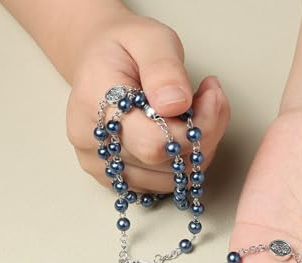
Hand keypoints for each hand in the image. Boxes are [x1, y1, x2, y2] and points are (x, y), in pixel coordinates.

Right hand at [66, 10, 229, 190]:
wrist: (100, 64)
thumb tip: (177, 104)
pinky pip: (164, 184)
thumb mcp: (150, 38)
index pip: (152, 144)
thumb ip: (164, 68)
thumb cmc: (125, 48)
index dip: (194, 128)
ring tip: (194, 113)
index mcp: (93, 103)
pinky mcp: (117, 180)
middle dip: (202, 135)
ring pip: (171, 179)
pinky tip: (182, 133)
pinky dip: (183, 162)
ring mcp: (103, 166)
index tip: (210, 95)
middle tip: (209, 99)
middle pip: (166, 164)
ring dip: (197, 150)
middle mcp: (91, 143)